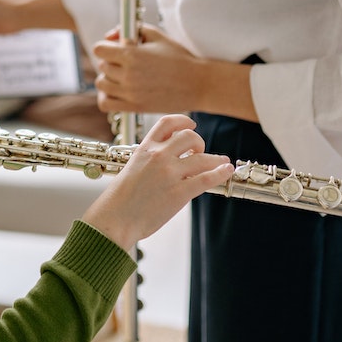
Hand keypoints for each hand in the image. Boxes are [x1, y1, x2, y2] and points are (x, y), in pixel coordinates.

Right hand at [81, 115, 232, 250]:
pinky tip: (226, 171)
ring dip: (215, 159)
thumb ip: (150, 161)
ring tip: (220, 162)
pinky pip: (207, 178)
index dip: (183, 122)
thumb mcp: (132, 169)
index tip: (191, 126)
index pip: (168, 123)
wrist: (115, 219)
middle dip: (199, 143)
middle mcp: (159, 156)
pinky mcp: (179, 192)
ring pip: (203, 158)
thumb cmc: (120, 199)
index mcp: (145, 148)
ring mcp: (170, 174)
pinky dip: (221, 173)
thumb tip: (172, 161)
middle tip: (200, 152)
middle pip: (189, 137)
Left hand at [92, 25, 256, 120]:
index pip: (100, 49)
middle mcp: (128, 74)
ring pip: (101, 83)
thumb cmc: (179, 58)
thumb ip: (130, 31)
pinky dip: (106, 97)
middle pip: (102, 65)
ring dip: (108, 78)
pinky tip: (117, 91)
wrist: (198, 84)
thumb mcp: (157, 36)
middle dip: (112, 61)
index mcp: (132, 55)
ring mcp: (130, 92)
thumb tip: (110, 36)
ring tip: (122, 76)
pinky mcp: (134, 107)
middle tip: (127, 63)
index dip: (107, 47)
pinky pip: (105, 103)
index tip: (117, 49)